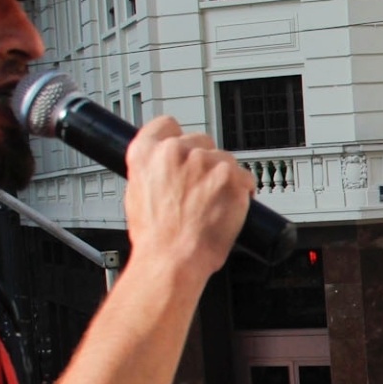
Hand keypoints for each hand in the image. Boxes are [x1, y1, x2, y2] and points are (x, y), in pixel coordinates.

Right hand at [123, 116, 254, 277]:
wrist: (173, 259)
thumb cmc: (156, 238)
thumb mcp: (137, 195)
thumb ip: (152, 171)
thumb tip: (164, 167)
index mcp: (147, 153)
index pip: (167, 125)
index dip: (177, 136)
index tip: (185, 146)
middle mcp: (175, 151)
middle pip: (200, 140)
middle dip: (204, 161)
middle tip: (200, 188)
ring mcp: (205, 161)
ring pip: (224, 158)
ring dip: (224, 177)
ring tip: (214, 204)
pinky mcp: (230, 176)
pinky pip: (245, 177)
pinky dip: (243, 191)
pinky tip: (230, 208)